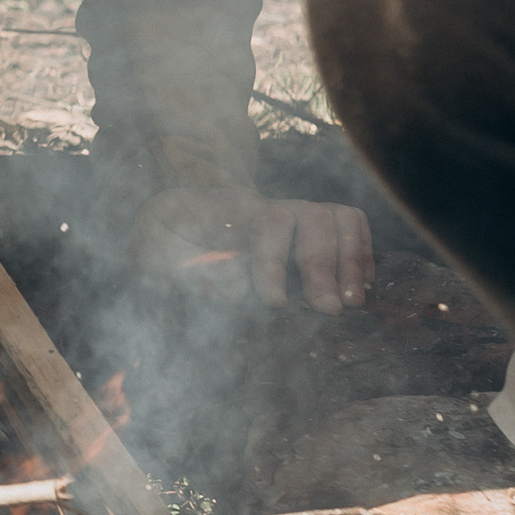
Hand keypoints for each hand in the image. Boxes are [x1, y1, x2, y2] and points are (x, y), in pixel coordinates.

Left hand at [132, 187, 372, 314]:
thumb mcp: (154, 256)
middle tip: (327, 310)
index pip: (264, 219)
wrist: (170, 218)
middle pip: (309, 215)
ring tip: (351, 302)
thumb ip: (189, 274)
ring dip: (349, 258)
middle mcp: (265, 204)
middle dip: (321, 264)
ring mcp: (289, 212)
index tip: (273, 303)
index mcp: (224, 208)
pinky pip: (347, 223)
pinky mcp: (304, 226)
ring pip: (334, 216)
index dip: (274, 260)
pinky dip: (360, 251)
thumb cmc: (162, 241)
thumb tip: (240, 294)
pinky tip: (360, 285)